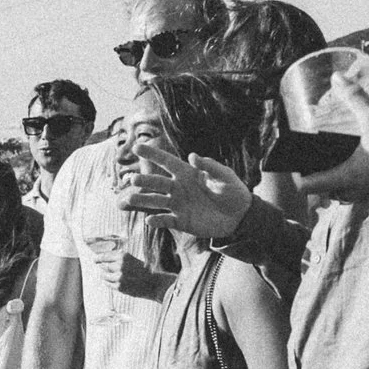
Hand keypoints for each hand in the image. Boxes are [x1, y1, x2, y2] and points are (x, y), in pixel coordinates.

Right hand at [120, 144, 252, 237]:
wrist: (240, 216)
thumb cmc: (233, 191)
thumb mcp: (225, 176)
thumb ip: (210, 166)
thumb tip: (192, 155)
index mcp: (187, 174)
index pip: (166, 162)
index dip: (152, 154)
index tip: (137, 147)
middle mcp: (179, 188)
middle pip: (157, 183)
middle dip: (144, 180)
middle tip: (133, 179)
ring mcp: (178, 205)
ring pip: (156, 201)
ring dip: (143, 200)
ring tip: (129, 199)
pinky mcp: (181, 221)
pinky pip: (166, 220)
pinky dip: (157, 221)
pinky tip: (150, 220)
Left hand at [296, 76, 368, 205]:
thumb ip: (354, 97)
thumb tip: (337, 76)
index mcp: (346, 178)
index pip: (308, 186)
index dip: (300, 176)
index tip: (301, 164)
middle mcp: (357, 193)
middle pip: (327, 193)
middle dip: (323, 180)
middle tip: (324, 161)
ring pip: (349, 197)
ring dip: (344, 185)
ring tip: (347, 165)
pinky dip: (366, 188)